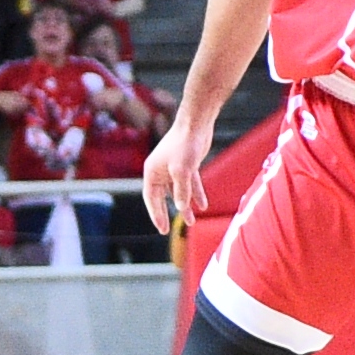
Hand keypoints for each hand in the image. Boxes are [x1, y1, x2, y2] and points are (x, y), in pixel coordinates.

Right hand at [143, 117, 213, 235]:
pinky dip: (196, 194)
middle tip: (167, 230)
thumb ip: (182, 190)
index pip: (151, 198)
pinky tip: (203, 206)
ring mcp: (173, 168)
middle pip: (162, 197)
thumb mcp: (182, 170)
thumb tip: (182, 208)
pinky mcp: (187, 165)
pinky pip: (190, 184)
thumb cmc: (185, 144)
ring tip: (191, 222)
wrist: (197, 123)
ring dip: (184, 206)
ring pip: (178, 192)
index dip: (156, 214)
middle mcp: (160, 170)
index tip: (162, 229)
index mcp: (152, 171)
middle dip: (167, 213)